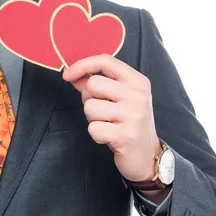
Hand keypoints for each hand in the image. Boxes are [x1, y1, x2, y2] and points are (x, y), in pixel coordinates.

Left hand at [62, 54, 159, 181]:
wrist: (147, 155)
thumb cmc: (129, 123)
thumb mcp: (120, 98)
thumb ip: (97, 85)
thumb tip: (72, 74)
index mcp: (138, 81)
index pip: (106, 61)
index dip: (82, 65)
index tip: (68, 75)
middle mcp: (138, 95)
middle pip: (93, 84)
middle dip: (88, 98)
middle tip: (101, 111)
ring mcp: (133, 115)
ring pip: (90, 107)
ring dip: (92, 119)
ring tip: (108, 124)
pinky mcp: (125, 136)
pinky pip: (93, 128)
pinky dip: (96, 134)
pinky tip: (109, 137)